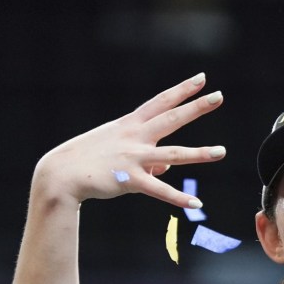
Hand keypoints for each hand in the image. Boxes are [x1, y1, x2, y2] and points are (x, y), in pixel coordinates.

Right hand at [33, 73, 225, 207]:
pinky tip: (197, 204)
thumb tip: (165, 167)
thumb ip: (146, 157)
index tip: (202, 78)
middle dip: (196, 107)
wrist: (61, 174)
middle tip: (219, 96)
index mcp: (131, 125)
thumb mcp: (118, 150)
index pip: (162, 102)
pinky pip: (160, 190)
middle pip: (172, 118)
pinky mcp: (130, 179)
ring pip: (173, 154)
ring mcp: (133, 157)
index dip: (182, 90)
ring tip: (222, 152)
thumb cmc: (90, 160)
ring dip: (199, 153)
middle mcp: (135, 136)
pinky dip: (179, 198)